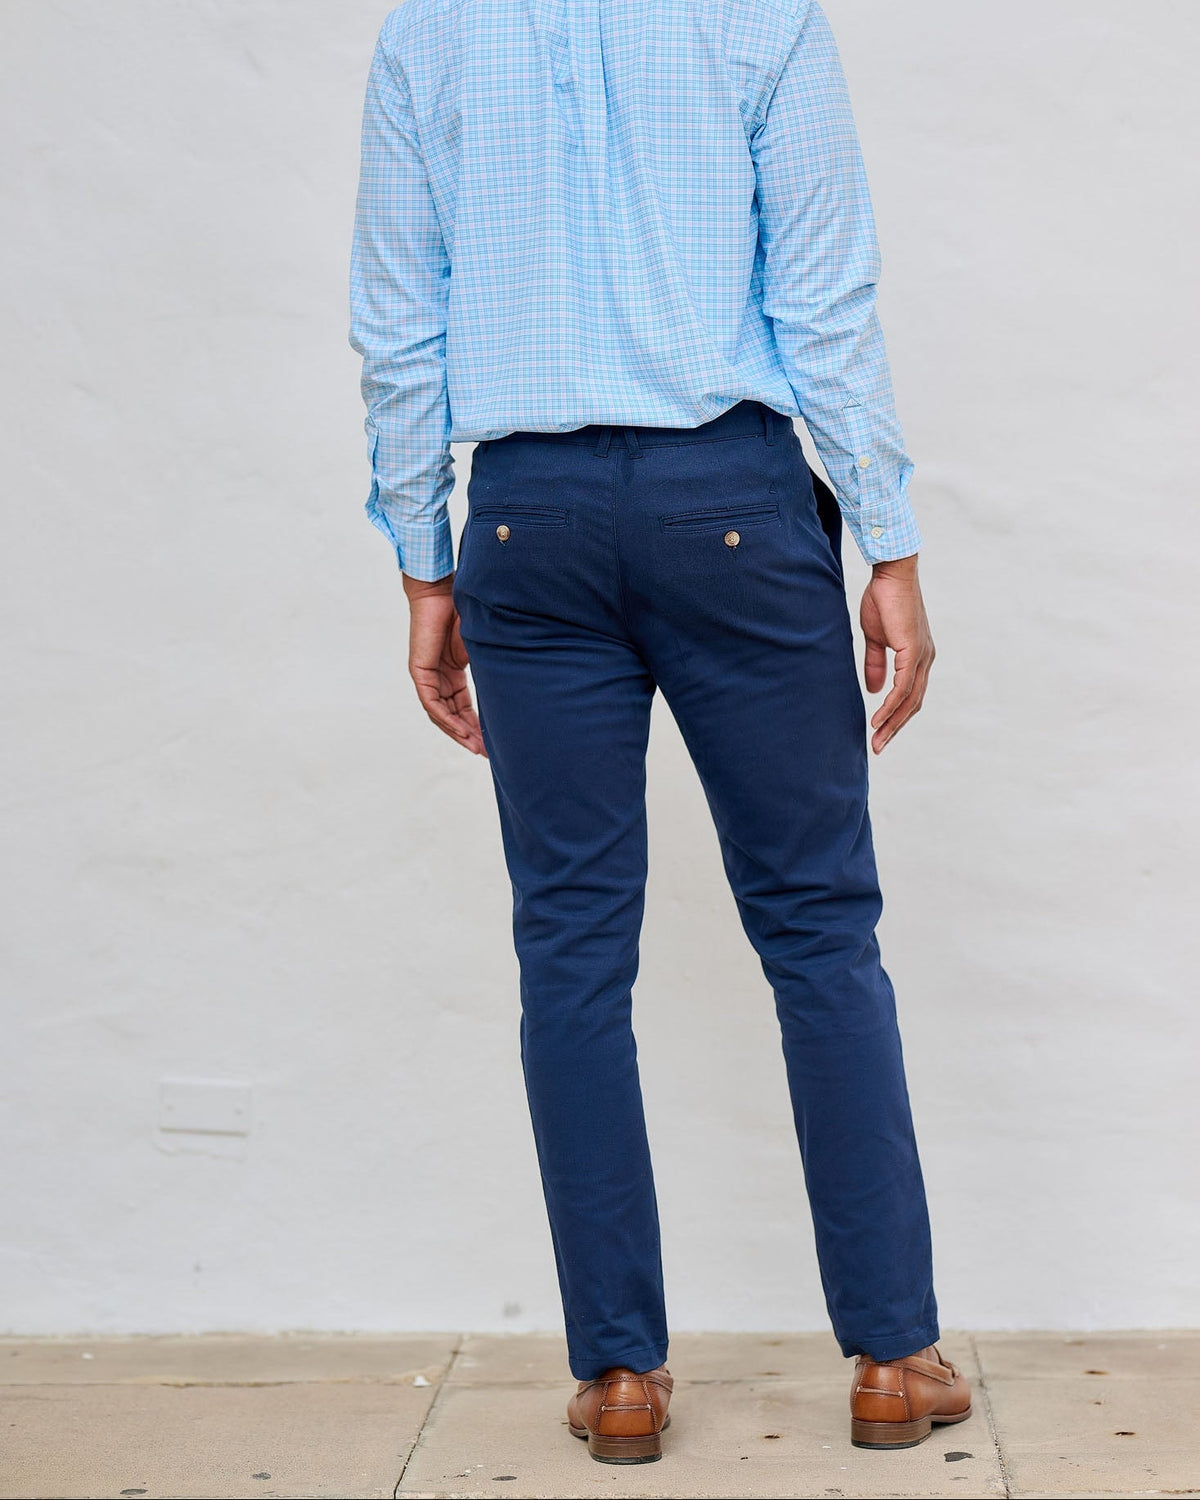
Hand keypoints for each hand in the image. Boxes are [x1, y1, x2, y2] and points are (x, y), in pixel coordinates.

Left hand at [402, 572, 485, 755]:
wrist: (443, 590)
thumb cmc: (463, 610)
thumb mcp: (483, 645)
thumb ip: (491, 665)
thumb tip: (520, 678)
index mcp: (452, 671)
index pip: (462, 705)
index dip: (476, 724)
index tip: (491, 740)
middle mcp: (438, 676)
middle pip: (452, 714)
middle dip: (469, 735)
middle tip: (486, 752)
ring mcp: (427, 675)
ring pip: (441, 714)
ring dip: (458, 732)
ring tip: (476, 747)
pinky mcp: (420, 671)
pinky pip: (432, 703)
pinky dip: (446, 719)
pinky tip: (462, 731)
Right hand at [859, 553, 934, 753]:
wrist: (891, 575)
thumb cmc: (883, 600)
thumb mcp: (875, 638)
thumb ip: (876, 663)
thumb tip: (874, 691)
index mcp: (918, 656)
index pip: (910, 695)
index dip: (895, 716)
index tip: (878, 733)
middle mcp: (925, 659)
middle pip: (913, 704)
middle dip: (895, 727)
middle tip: (878, 747)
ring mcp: (921, 656)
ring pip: (910, 700)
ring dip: (892, 722)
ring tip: (876, 740)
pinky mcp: (912, 650)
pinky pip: (903, 687)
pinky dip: (891, 705)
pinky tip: (879, 718)